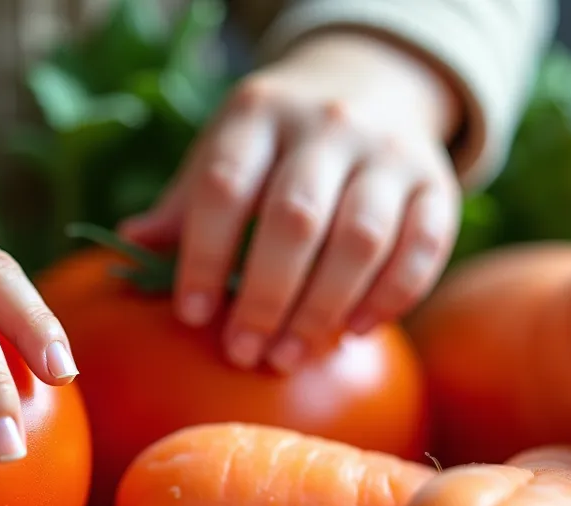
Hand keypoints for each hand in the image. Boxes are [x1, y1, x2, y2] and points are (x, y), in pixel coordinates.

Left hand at [119, 31, 463, 371]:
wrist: (371, 84)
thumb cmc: (275, 143)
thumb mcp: (225, 151)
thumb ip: (186, 202)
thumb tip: (131, 242)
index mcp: (259, 113)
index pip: (225, 187)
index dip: (205, 256)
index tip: (193, 316)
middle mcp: (328, 124)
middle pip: (295, 218)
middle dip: (265, 297)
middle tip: (243, 353)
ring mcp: (390, 152)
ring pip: (361, 238)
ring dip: (322, 309)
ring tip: (288, 357)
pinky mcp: (439, 183)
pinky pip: (422, 248)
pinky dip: (389, 298)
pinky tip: (352, 334)